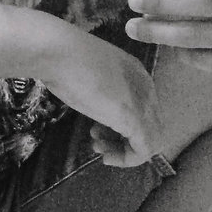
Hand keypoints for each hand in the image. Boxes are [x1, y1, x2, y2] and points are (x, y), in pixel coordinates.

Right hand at [40, 28, 163, 166]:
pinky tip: (107, 157)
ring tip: (98, 148)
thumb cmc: (66, 60)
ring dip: (124, 151)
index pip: (143, 109)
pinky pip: (145, 148)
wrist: (60, 53)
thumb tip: (100, 107)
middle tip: (97, 142)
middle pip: (148, 125)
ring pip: (152, 139)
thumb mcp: (91, 76)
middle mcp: (146, 87)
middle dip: (123, 140)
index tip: (96, 130)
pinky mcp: (134, 117)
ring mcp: (142, 102)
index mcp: (137, 74)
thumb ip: (103, 90)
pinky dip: (128, 159)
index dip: (122, 124)